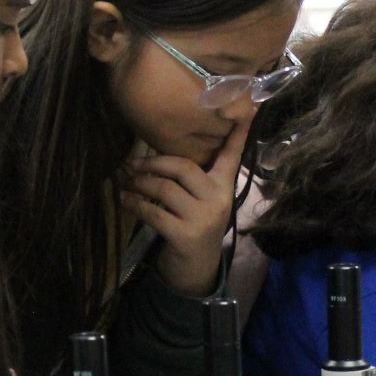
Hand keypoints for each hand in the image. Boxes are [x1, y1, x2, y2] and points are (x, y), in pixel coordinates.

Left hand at [122, 114, 251, 296]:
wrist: (196, 268)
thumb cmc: (196, 225)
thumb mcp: (203, 200)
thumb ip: (196, 178)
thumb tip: (164, 152)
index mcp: (224, 186)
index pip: (232, 155)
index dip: (238, 133)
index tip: (249, 107)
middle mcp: (217, 199)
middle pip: (183, 167)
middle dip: (153, 163)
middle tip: (133, 163)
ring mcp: (202, 218)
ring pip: (164, 189)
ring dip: (139, 184)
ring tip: (127, 182)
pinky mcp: (184, 235)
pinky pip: (152, 212)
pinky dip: (134, 204)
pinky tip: (125, 200)